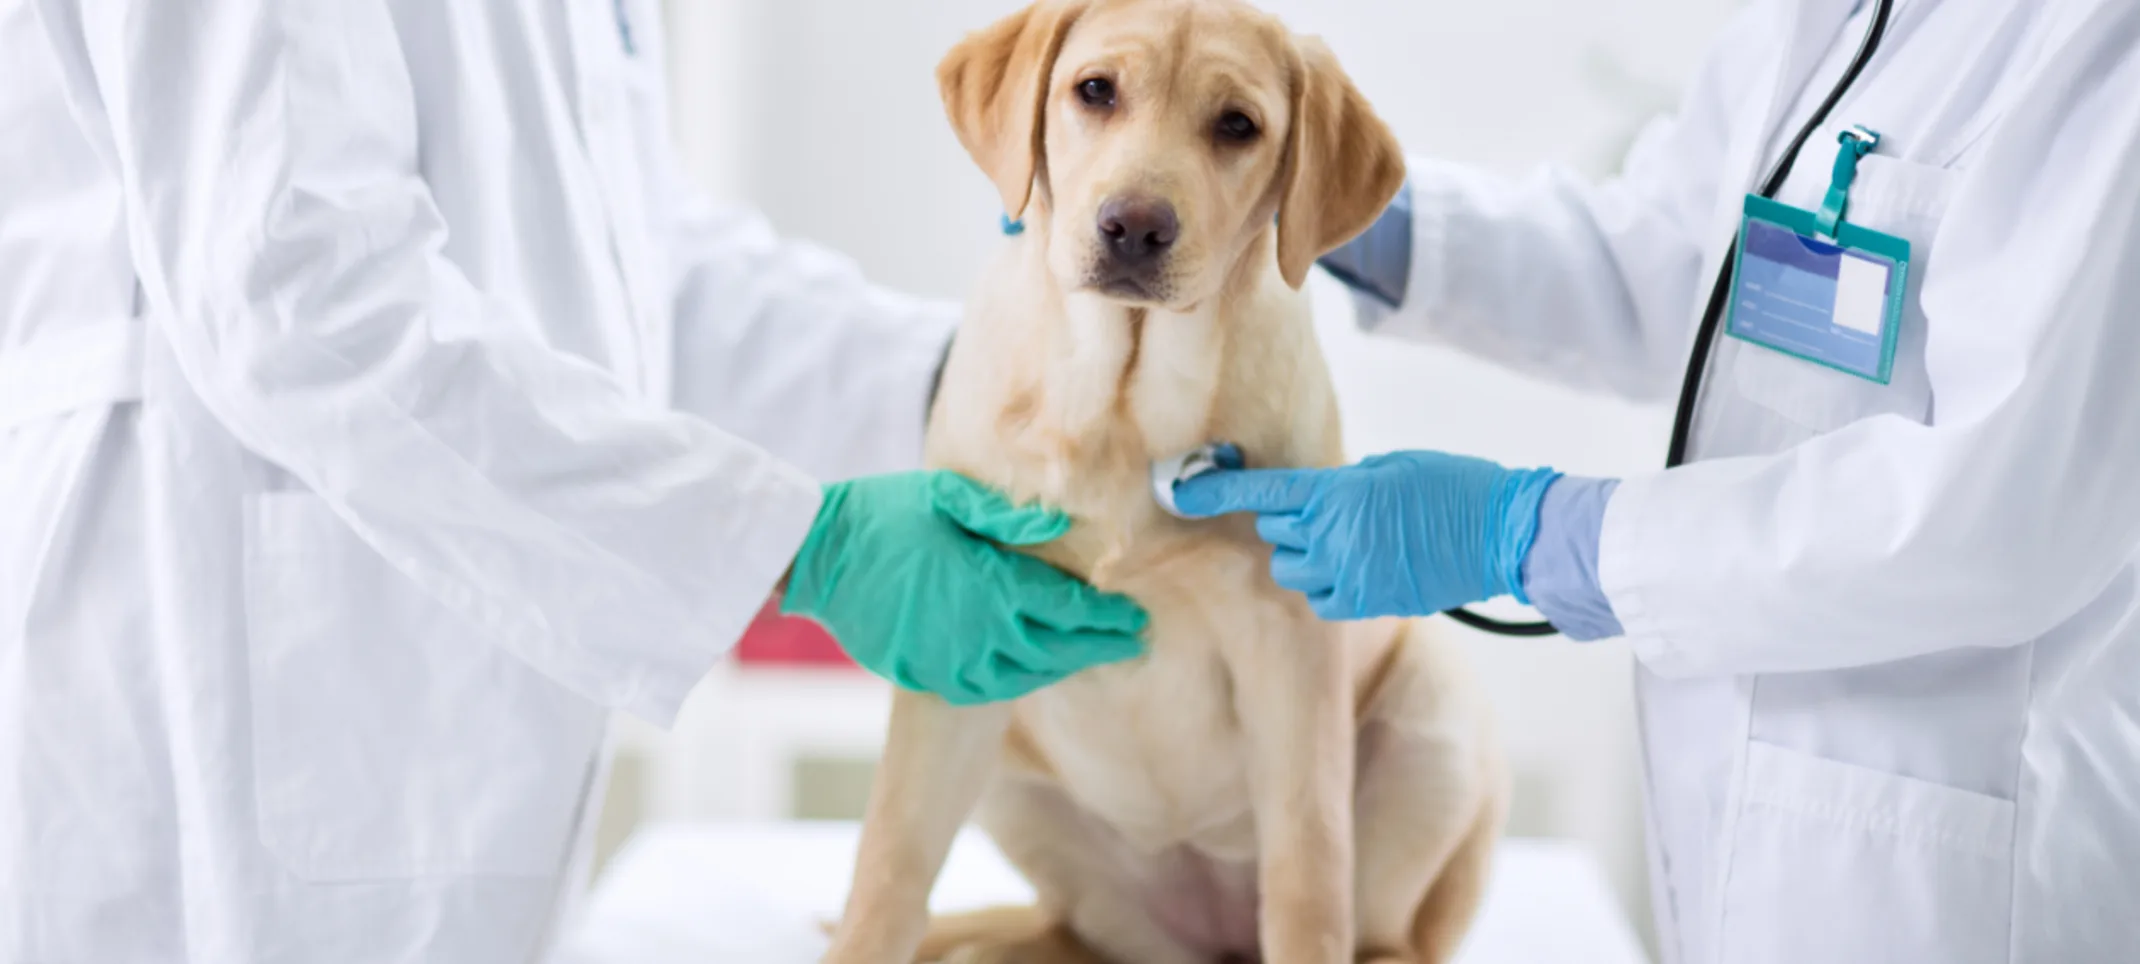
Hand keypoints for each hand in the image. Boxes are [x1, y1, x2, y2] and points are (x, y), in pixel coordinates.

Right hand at [781, 471, 1145, 703]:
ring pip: (1025, 675)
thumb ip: (1006, 516)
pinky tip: (1032, 670)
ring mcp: (951, 661)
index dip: (1107, 618)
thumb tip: (1064, 525)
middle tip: (1132, 642)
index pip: (1068, 610)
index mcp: (992, 586)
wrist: (816, 555)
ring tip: (1090, 655)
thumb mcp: (947, 496)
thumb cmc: (883, 514)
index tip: (1136, 619)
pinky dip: (1018, 681)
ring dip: (1062, 666)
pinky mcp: (925, 675)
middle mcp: (979, 633)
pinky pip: (985, 689)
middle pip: (1058, 649)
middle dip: (1099, 646)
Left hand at [1170, 451, 1558, 620]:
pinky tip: (1358, 570)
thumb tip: (1317, 502)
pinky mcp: (1369, 603)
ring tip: (1346, 543)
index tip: (1177, 490)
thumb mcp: (1391, 468)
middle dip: (1288, 523)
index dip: (1213, 491)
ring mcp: (1350, 575)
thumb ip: (1344, 485)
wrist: (1502, 533)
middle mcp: (1334, 537)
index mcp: (1338, 495)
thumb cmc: (1453, 487)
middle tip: (1325, 513)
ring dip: (1306, 557)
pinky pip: (1323, 600)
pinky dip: (1328, 587)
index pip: (1261, 494)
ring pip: (1293, 571)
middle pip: (1275, 534)